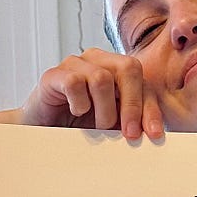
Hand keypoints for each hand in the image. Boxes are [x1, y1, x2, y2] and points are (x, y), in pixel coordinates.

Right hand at [19, 50, 166, 140]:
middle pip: (129, 68)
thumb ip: (132, 123)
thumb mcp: (114, 126)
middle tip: (128, 133)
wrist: (43, 130)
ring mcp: (76, 64)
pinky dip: (80, 104)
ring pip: (102, 78)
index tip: (153, 135)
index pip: (143, 82)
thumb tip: (153, 134)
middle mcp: (99, 61)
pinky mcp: (54, 74)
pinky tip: (76, 112)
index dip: (150, 109)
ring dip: (104, 110)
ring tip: (98, 127)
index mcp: (117, 70)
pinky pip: (75, 83)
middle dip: (132, 105)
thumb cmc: (80, 126)